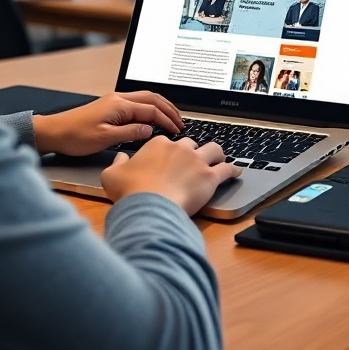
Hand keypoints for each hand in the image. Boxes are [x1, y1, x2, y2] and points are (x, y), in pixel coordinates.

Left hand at [32, 91, 183, 155]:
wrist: (54, 131)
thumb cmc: (75, 136)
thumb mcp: (105, 139)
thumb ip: (130, 133)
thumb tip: (150, 130)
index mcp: (119, 105)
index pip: (151, 110)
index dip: (166, 120)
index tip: (176, 130)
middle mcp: (119, 98)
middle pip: (152, 98)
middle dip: (169, 109)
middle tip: (180, 122)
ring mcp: (115, 100)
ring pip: (146, 98)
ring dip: (161, 106)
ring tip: (172, 117)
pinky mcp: (111, 105)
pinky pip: (137, 101)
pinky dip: (150, 107)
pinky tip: (153, 116)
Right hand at [101, 137, 240, 215]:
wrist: (149, 207)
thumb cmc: (130, 191)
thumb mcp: (112, 175)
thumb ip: (117, 163)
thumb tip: (120, 158)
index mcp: (158, 144)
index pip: (167, 142)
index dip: (169, 151)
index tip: (169, 158)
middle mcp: (180, 148)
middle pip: (191, 144)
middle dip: (193, 151)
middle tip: (193, 160)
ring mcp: (197, 162)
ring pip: (214, 150)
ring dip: (217, 154)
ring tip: (219, 158)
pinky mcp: (209, 177)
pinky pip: (226, 169)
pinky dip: (233, 170)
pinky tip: (236, 171)